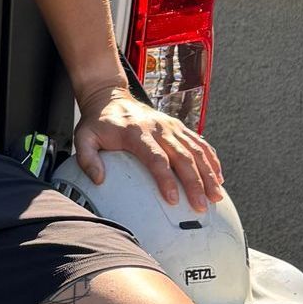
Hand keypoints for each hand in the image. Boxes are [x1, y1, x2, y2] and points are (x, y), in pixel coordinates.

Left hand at [73, 82, 224, 212]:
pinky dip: (211, 160)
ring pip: (196, 151)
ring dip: (209, 174)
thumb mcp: (84, 138)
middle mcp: (159, 128)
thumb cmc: (97, 123)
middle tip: (201, 205)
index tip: (173, 199)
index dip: (166, 179)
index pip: (156, 159)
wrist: (110, 97)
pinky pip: (200, 143)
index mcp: (136, 133)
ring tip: (216, 196)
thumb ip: (87, 159)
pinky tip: (218, 177)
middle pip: (182, 157)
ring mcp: (171, 126)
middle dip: (195, 183)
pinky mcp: (178, 126)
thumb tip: (99, 180)